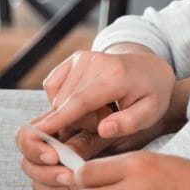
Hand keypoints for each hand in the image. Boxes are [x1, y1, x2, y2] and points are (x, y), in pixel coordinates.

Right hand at [16, 46, 177, 189]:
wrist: (150, 66)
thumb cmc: (152, 93)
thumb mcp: (152, 112)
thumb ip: (129, 123)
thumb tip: (103, 130)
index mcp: (116, 75)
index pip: (81, 101)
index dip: (59, 118)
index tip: (37, 132)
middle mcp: (95, 61)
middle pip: (68, 105)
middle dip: (82, 122)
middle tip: (107, 119)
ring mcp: (82, 57)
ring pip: (59, 98)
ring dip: (74, 112)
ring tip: (102, 110)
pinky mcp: (74, 58)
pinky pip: (54, 87)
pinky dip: (64, 101)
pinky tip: (87, 102)